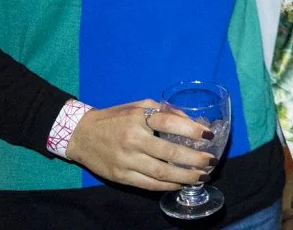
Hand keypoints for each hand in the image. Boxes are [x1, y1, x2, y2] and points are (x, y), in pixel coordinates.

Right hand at [64, 99, 217, 190]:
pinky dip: (168, 186)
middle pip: (170, 153)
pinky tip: (181, 184)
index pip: (169, 123)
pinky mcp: (121, 177)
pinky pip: (149, 185)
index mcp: (138, 118)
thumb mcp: (139, 106)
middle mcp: (133, 140)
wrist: (81, 135)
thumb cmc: (115, 118)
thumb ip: (164, 112)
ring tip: (202, 176)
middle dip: (195, 159)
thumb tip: (192, 122)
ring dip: (186, 177)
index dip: (192, 130)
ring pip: (162, 173)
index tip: (209, 135)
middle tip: (211, 161)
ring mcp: (126, 160)